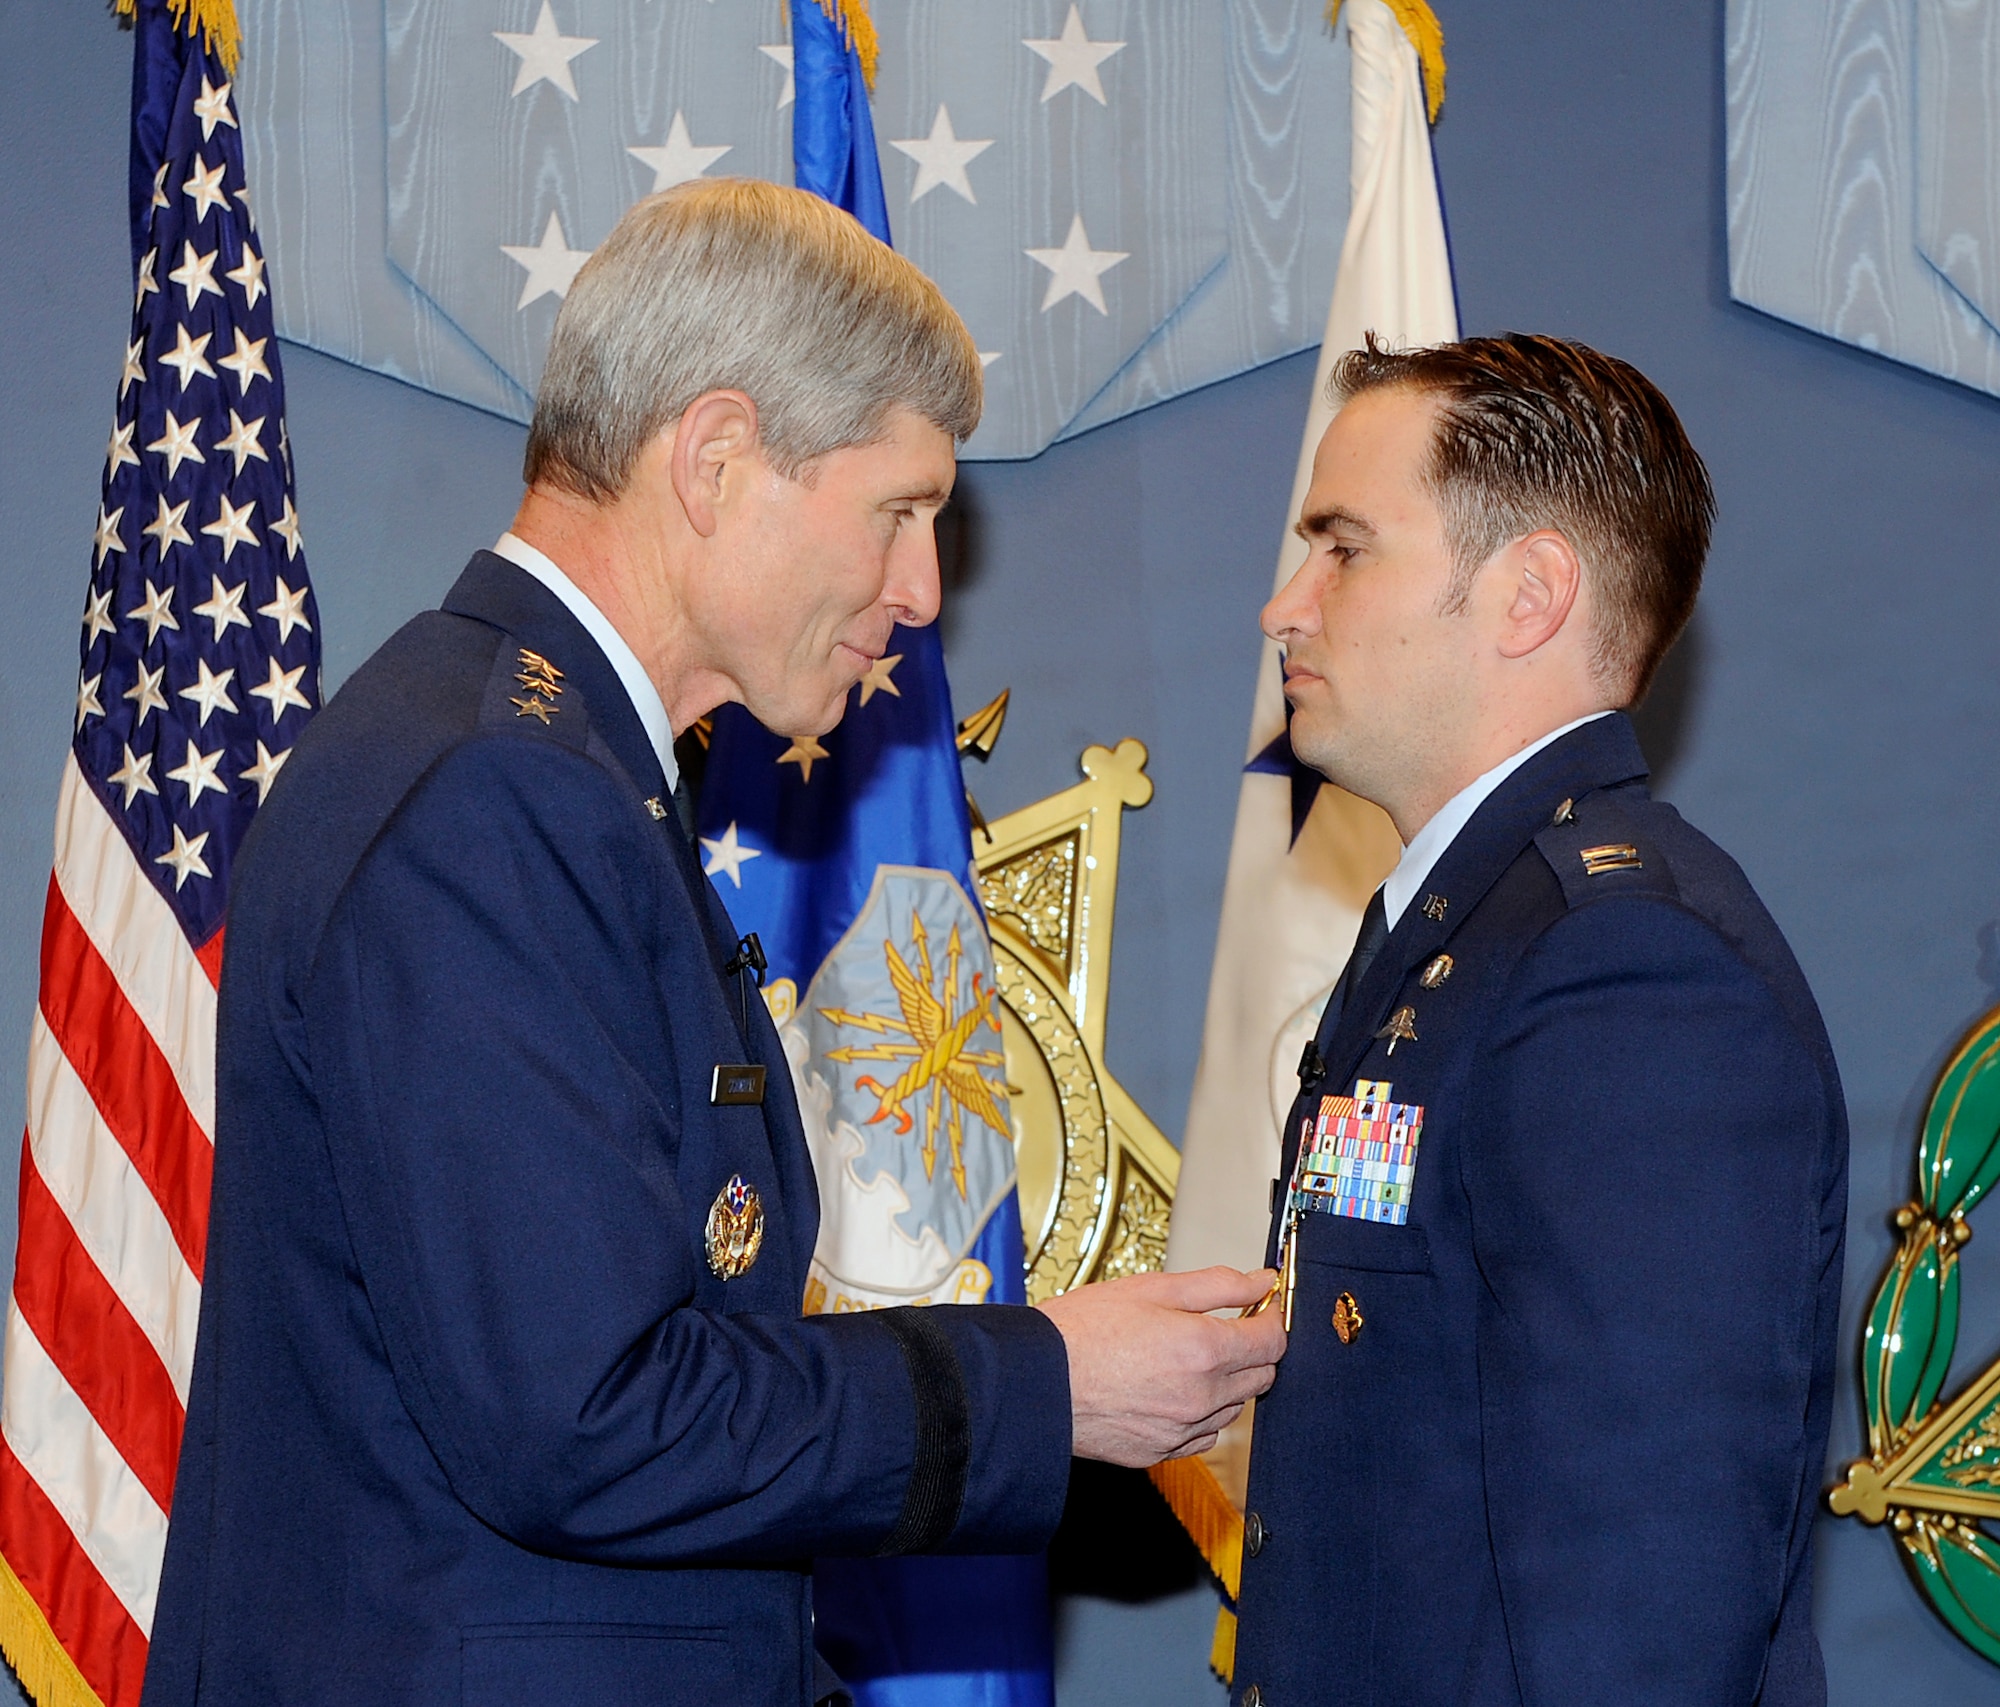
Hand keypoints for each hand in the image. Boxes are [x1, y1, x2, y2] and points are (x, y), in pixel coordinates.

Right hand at [1035, 1266, 1286, 1466]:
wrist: (1036, 1383)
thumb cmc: (1082, 1332)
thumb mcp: (1152, 1288)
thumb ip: (1217, 1284)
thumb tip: (1262, 1280)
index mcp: (1204, 1350)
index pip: (1273, 1340)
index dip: (1272, 1317)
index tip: (1261, 1306)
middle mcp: (1201, 1397)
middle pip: (1262, 1376)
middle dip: (1253, 1348)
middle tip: (1223, 1326)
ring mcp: (1183, 1429)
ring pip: (1235, 1406)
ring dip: (1227, 1382)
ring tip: (1186, 1356)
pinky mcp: (1162, 1452)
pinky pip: (1205, 1434)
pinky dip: (1201, 1413)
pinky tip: (1172, 1390)